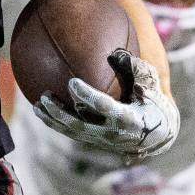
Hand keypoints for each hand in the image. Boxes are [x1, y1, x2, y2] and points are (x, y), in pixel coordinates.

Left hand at [33, 48, 178, 159]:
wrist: (158, 134)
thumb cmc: (154, 101)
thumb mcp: (152, 84)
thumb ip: (137, 69)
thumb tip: (116, 53)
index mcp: (128, 119)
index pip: (103, 107)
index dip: (87, 96)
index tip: (72, 82)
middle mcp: (113, 134)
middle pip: (81, 126)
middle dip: (61, 113)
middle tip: (45, 96)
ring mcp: (102, 141)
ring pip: (73, 133)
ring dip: (53, 120)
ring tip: (37, 105)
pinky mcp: (95, 141)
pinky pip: (73, 133)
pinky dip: (57, 124)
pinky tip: (42, 111)